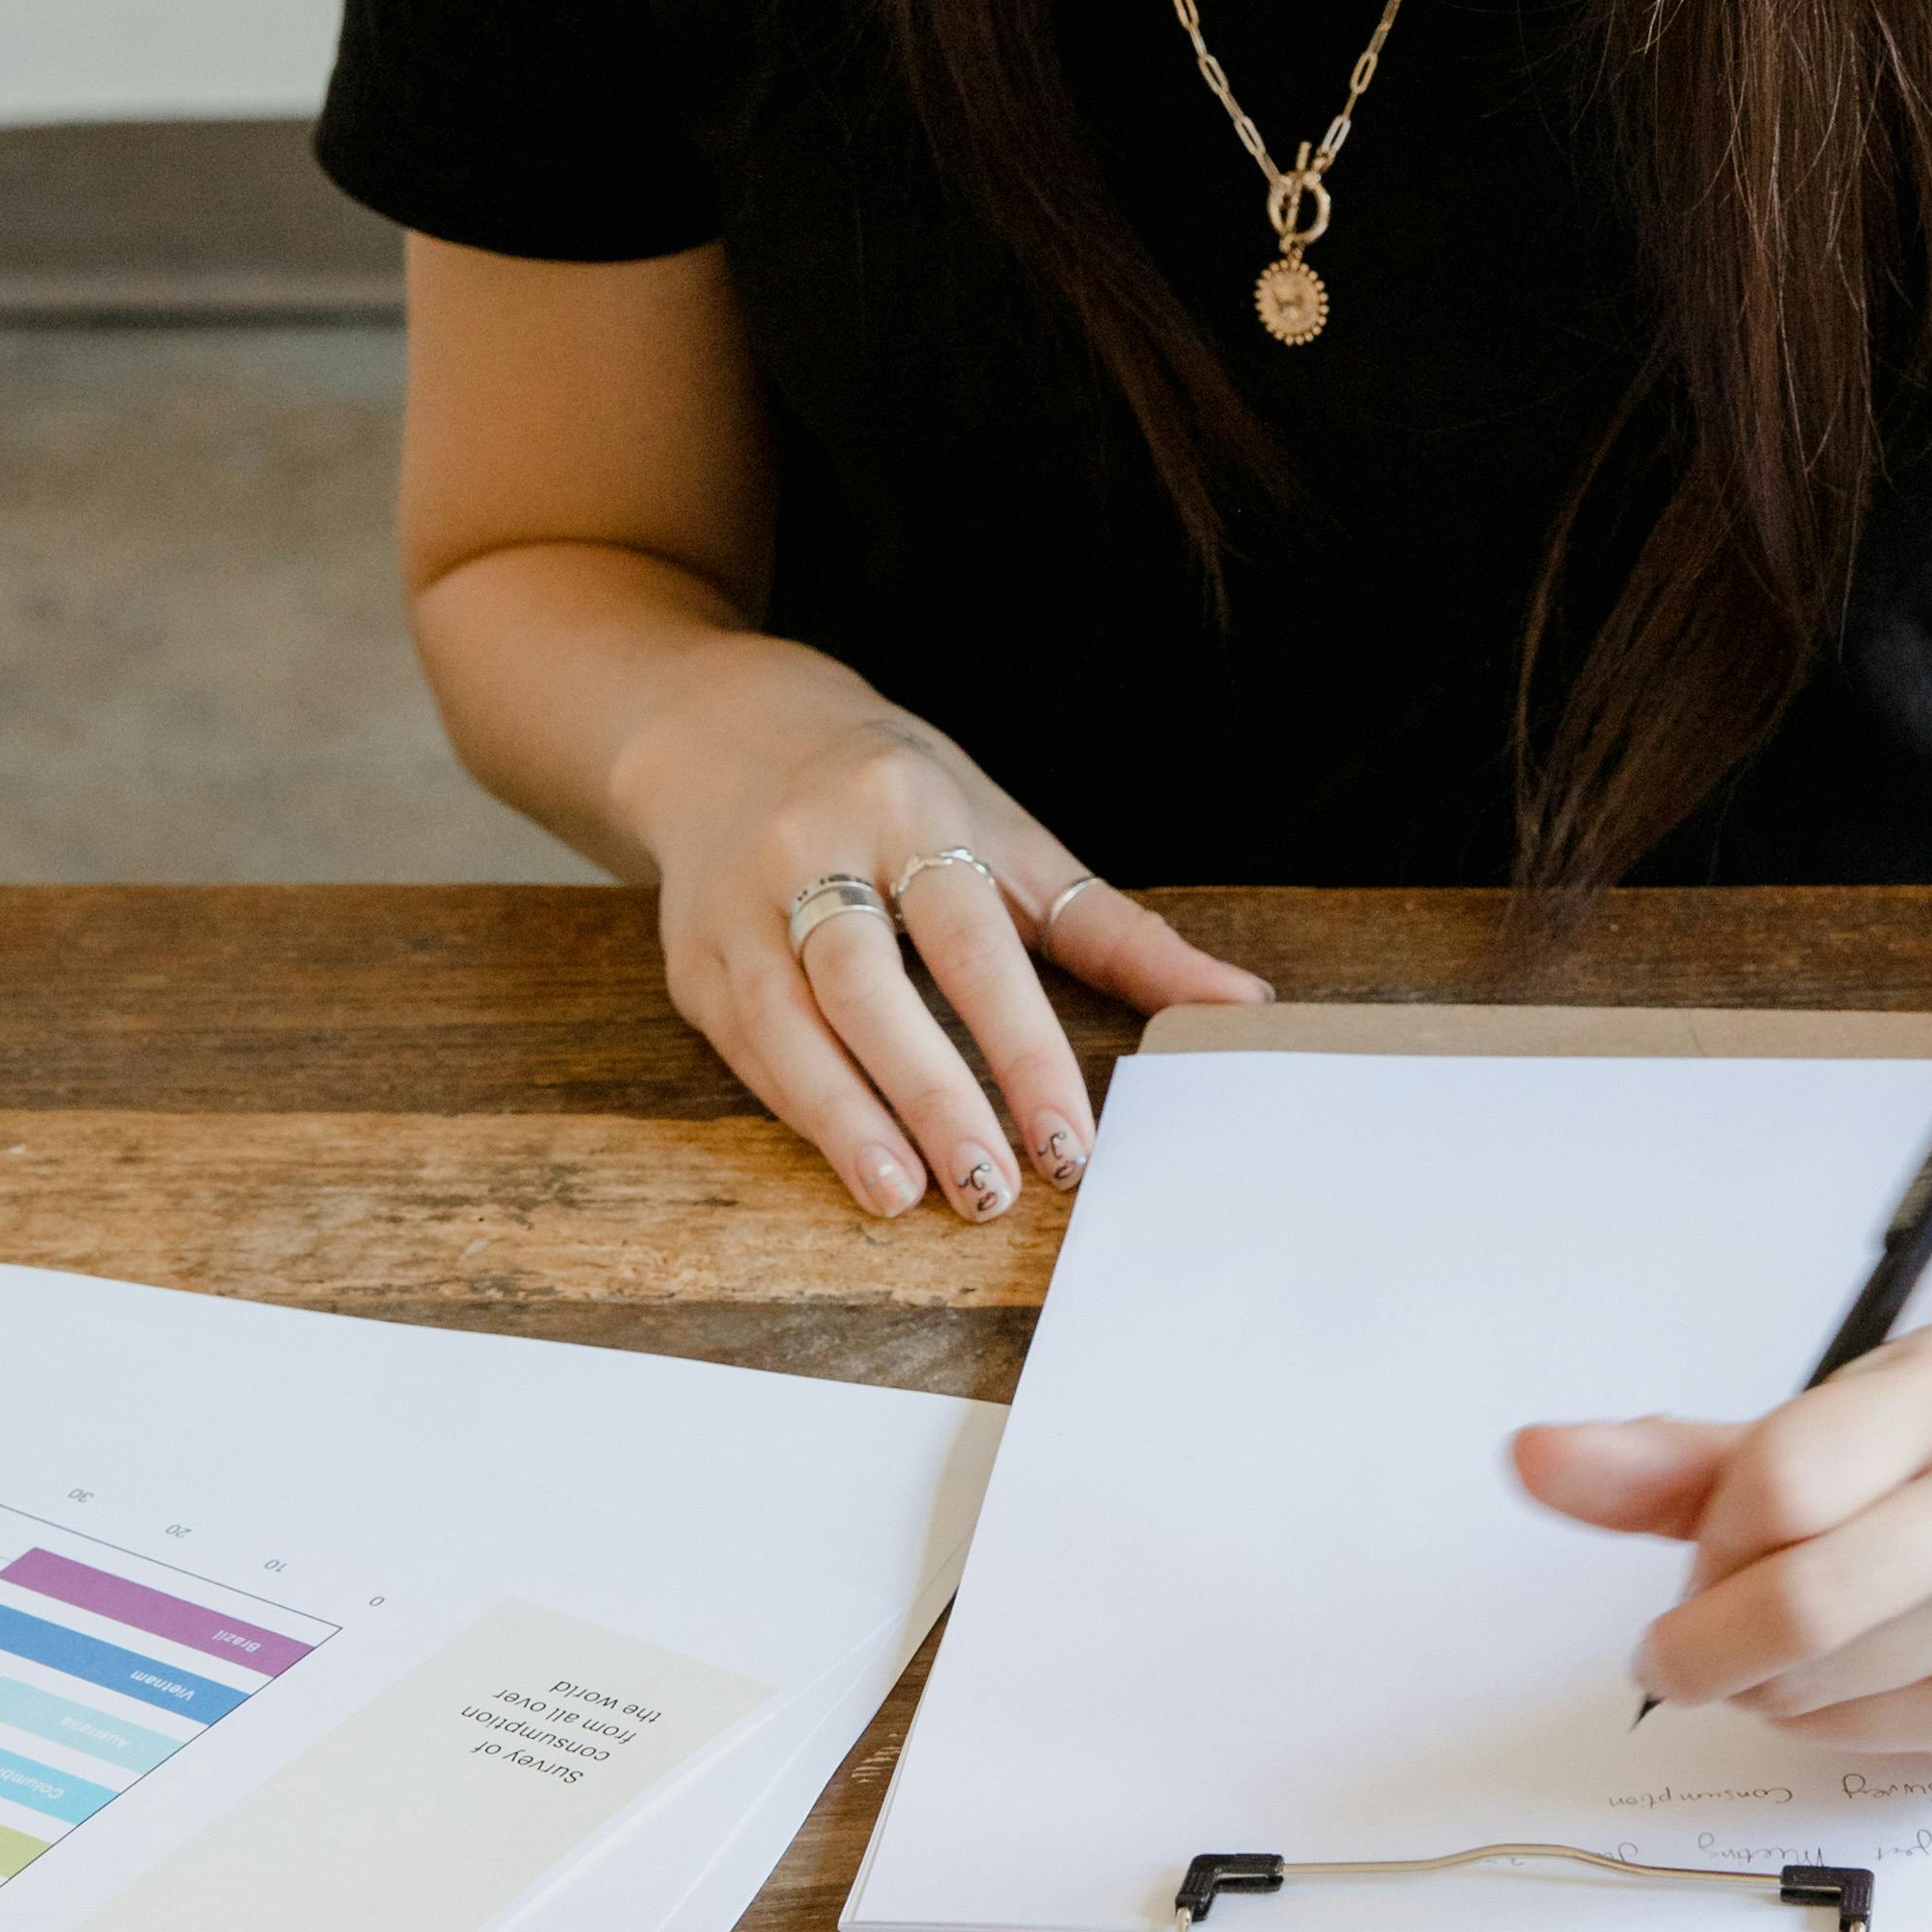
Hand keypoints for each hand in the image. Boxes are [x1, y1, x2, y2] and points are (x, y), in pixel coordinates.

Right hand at [613, 634, 1265, 1218]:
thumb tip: (1240, 1004)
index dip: (1021, 1048)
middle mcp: (812, 851)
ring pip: (789, 1021)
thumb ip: (1116, 931)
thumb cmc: (900, 798)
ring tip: (907, 1197)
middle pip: (868, 986)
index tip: (1068, 1142)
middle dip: (932, 1095)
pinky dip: (800, 1108)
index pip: (972, 943)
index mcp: (909, 811)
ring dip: (848, 1119)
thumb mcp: (1008, 837)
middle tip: (991, 1190)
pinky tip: (853, 1160)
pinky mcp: (691, 957)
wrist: (729, 735)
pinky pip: (747, 1044)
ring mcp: (737, 904)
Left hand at [1508, 1324, 1931, 1773]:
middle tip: (1676, 1646)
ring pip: (1810, 1687)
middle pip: (1793, 1606)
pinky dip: (1816, 1716)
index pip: (1777, 1483)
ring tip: (1789, 1639)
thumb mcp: (1834, 1426)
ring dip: (1755, 1681)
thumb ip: (1679, 1459)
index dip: (1711, 1535)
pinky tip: (1858, 1667)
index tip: (1704, 1546)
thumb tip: (1535, 1459)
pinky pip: (1856, 1737)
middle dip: (1700, 1643)